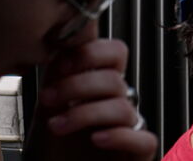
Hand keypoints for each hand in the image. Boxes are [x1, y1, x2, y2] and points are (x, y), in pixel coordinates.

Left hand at [28, 35, 154, 160]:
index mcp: (101, 86)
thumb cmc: (50, 149)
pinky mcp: (138, 153)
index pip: (115, 53)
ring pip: (122, 108)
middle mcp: (117, 103)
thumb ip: (58, 74)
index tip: (60, 65)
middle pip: (115, 78)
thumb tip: (61, 42)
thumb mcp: (48, 106)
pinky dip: (119, 136)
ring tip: (56, 126)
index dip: (91, 53)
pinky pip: (144, 139)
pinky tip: (96, 139)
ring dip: (85, 114)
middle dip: (77, 86)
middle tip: (48, 98)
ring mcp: (130, 127)